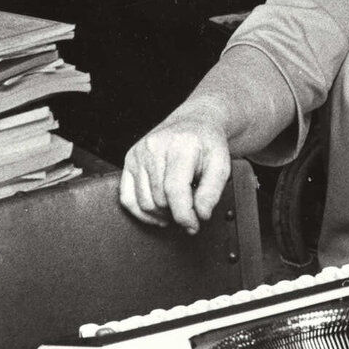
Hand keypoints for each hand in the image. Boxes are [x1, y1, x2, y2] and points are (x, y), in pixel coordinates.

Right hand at [118, 116, 231, 233]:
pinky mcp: (128, 160)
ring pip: (144, 202)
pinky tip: (158, 214)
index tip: (194, 225)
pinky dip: (141, 213)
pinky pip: (127, 198)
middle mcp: (154, 147)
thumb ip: (212, 191)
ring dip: (161, 215)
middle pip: (159, 199)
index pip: (175, 190)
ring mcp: (138, 154)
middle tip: (190, 212)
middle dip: (176, 214)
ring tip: (177, 209)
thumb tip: (200, 214)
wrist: (193, 123)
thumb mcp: (221, 165)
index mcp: (179, 146)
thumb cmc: (207, 143)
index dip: (184, 215)